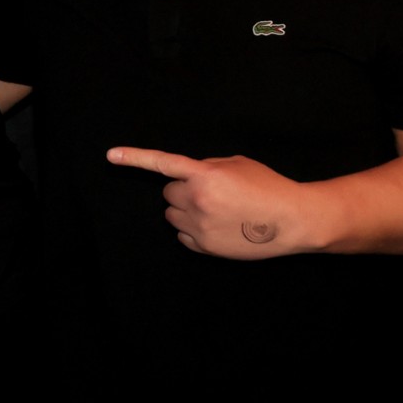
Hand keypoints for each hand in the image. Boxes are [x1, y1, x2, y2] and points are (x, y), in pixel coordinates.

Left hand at [107, 146, 309, 259]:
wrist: (292, 220)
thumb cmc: (268, 186)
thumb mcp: (236, 164)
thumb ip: (206, 167)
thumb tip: (188, 176)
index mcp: (205, 175)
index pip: (163, 164)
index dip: (134, 158)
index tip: (110, 156)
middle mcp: (197, 200)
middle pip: (168, 193)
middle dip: (182, 191)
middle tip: (208, 193)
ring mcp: (199, 226)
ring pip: (172, 215)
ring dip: (186, 210)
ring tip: (215, 210)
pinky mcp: (205, 247)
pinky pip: (182, 236)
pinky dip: (193, 230)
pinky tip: (217, 226)